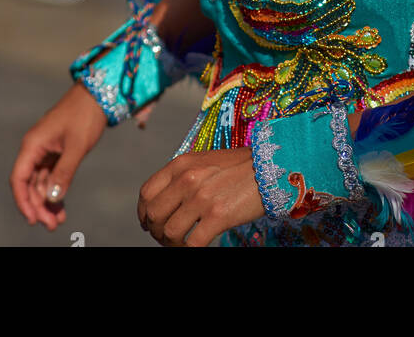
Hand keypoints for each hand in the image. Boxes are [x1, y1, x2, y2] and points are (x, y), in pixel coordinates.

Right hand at [10, 84, 106, 229]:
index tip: (33, 219)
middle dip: (38, 206)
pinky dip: (55, 191)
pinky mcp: (56, 151)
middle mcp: (35, 148)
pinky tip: (60, 207)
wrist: (99, 95)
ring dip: (47, 202)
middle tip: (51, 225)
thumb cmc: (85, 116)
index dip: (23, 201)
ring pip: (40, 182)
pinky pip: (50, 176)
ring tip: (58, 221)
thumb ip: (64, 173)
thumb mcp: (76, 146)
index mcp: (33, 144)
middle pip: (29, 184)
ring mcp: (45, 150)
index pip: (19, 178)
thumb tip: (51, 198)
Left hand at [137, 148, 264, 247]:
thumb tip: (167, 202)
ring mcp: (201, 197)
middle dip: (156, 231)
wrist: (270, 166)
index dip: (143, 213)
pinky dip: (190, 251)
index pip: (147, 192)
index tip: (148, 223)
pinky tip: (198, 247)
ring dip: (172, 244)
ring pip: (169, 232)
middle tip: (166, 238)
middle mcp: (187, 178)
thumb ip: (184, 176)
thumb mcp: (205, 162)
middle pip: (153, 214)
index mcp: (181, 163)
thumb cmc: (239, 167)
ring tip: (182, 244)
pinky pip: (192, 244)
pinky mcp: (217, 216)